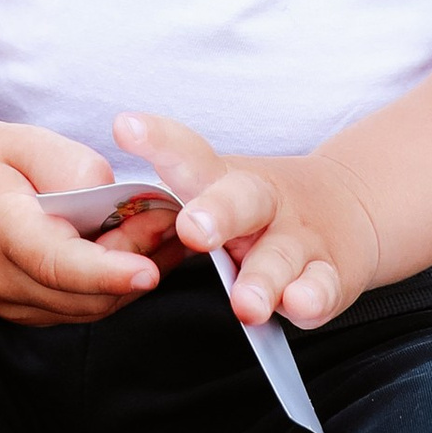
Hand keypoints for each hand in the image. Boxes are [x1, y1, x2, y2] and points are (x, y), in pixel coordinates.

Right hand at [0, 121, 165, 325]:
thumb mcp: (25, 139)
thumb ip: (72, 166)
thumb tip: (114, 201)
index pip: (52, 261)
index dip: (104, 271)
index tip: (148, 271)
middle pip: (79, 292)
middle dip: (134, 265)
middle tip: (172, 224)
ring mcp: (4, 301)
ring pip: (86, 308)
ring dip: (130, 280)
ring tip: (164, 237)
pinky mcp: (20, 312)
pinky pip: (78, 309)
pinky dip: (112, 288)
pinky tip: (139, 256)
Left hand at [111, 112, 384, 327]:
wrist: (349, 208)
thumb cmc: (256, 207)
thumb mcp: (214, 188)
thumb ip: (166, 197)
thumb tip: (82, 206)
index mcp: (223, 180)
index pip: (189, 154)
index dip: (159, 140)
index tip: (125, 127)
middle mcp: (262, 203)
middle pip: (241, 201)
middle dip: (217, 214)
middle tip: (193, 230)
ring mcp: (298, 238)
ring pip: (280, 256)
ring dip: (263, 279)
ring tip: (246, 304)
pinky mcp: (330, 274)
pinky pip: (322, 288)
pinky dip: (311, 298)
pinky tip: (298, 305)